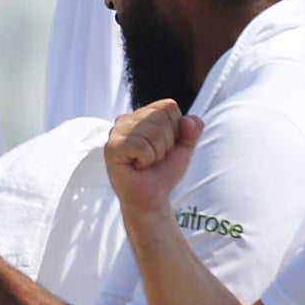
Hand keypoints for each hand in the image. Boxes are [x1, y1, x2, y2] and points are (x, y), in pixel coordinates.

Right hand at [105, 100, 199, 214]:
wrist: (152, 197)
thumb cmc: (164, 171)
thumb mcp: (185, 148)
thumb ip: (193, 130)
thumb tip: (188, 120)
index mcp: (142, 114)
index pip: (169, 106)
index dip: (175, 130)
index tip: (165, 146)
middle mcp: (127, 118)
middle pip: (160, 117)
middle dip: (166, 143)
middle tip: (154, 157)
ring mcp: (116, 132)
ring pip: (152, 131)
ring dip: (156, 153)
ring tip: (145, 162)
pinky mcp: (112, 147)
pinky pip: (140, 145)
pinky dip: (146, 159)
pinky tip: (137, 166)